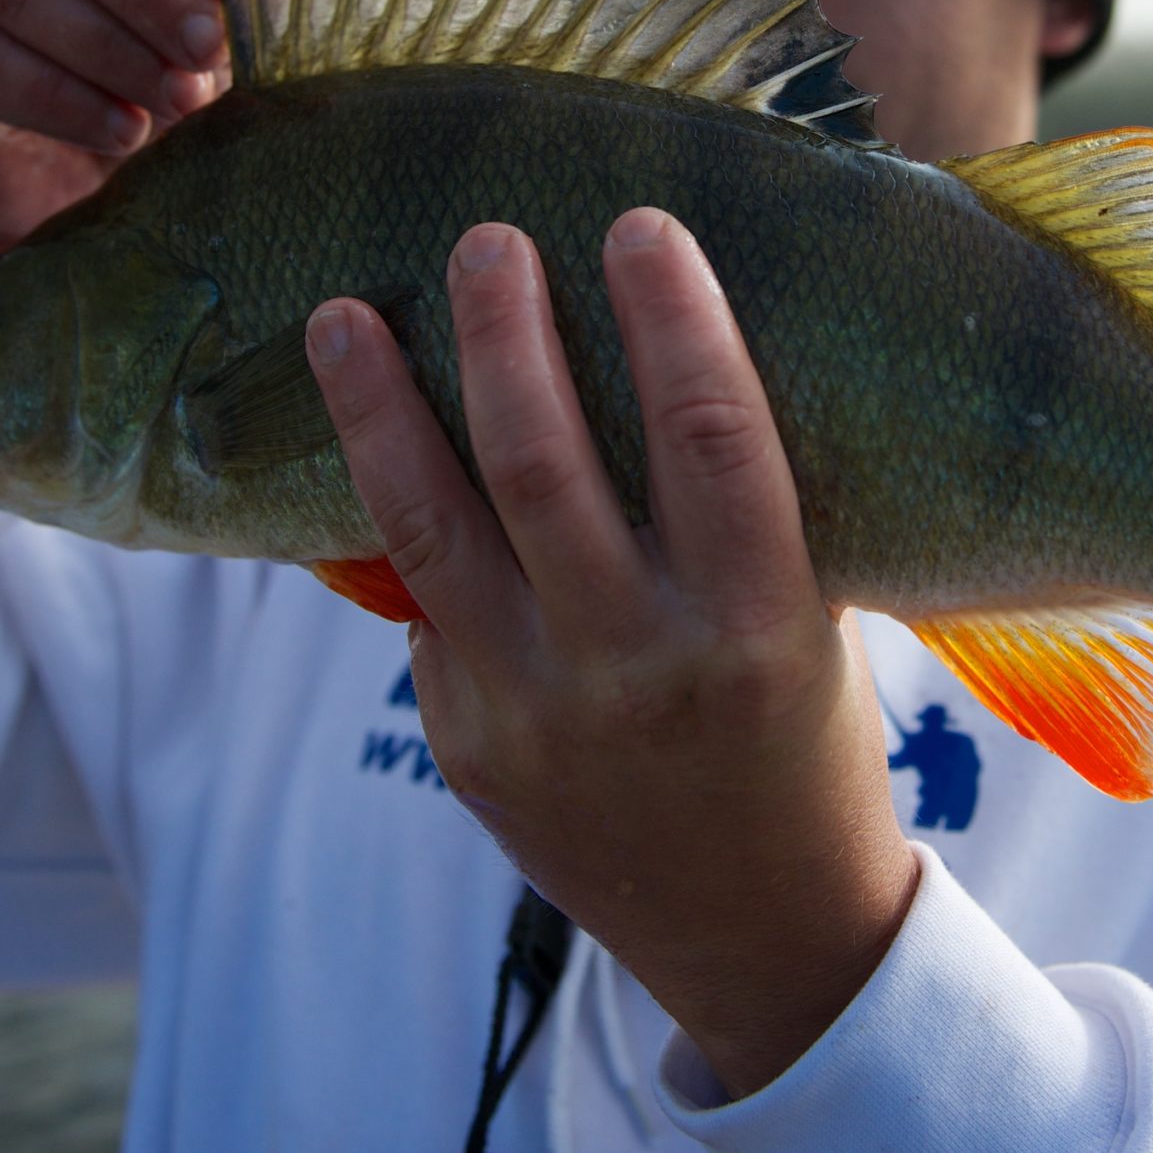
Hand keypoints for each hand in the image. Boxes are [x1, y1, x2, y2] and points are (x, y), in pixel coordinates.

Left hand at [307, 209, 919, 1096]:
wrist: (763, 929)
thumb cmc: (804, 741)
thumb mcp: (811, 623)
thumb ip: (736, 517)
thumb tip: (665, 349)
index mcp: (759, 626)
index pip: (712, 437)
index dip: (673, 319)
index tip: (639, 223)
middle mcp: (642, 668)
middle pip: (544, 464)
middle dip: (504, 334)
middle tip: (484, 237)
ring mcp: (539, 713)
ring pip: (433, 529)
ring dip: (380, 408)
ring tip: (341, 313)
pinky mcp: (469, 744)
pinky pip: (423, 605)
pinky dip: (402, 513)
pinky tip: (376, 439)